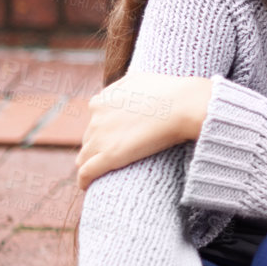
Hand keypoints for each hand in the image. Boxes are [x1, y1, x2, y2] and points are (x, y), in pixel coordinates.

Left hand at [76, 74, 214, 189]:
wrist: (182, 105)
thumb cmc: (167, 91)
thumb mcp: (138, 79)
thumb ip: (121, 86)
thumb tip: (118, 91)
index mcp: (101, 101)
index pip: (94, 120)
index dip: (102, 130)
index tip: (112, 138)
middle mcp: (95, 118)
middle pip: (89, 139)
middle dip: (96, 147)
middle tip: (111, 156)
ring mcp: (101, 138)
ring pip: (84, 157)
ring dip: (89, 164)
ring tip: (96, 174)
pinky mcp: (109, 157)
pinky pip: (87, 173)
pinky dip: (84, 180)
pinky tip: (86, 186)